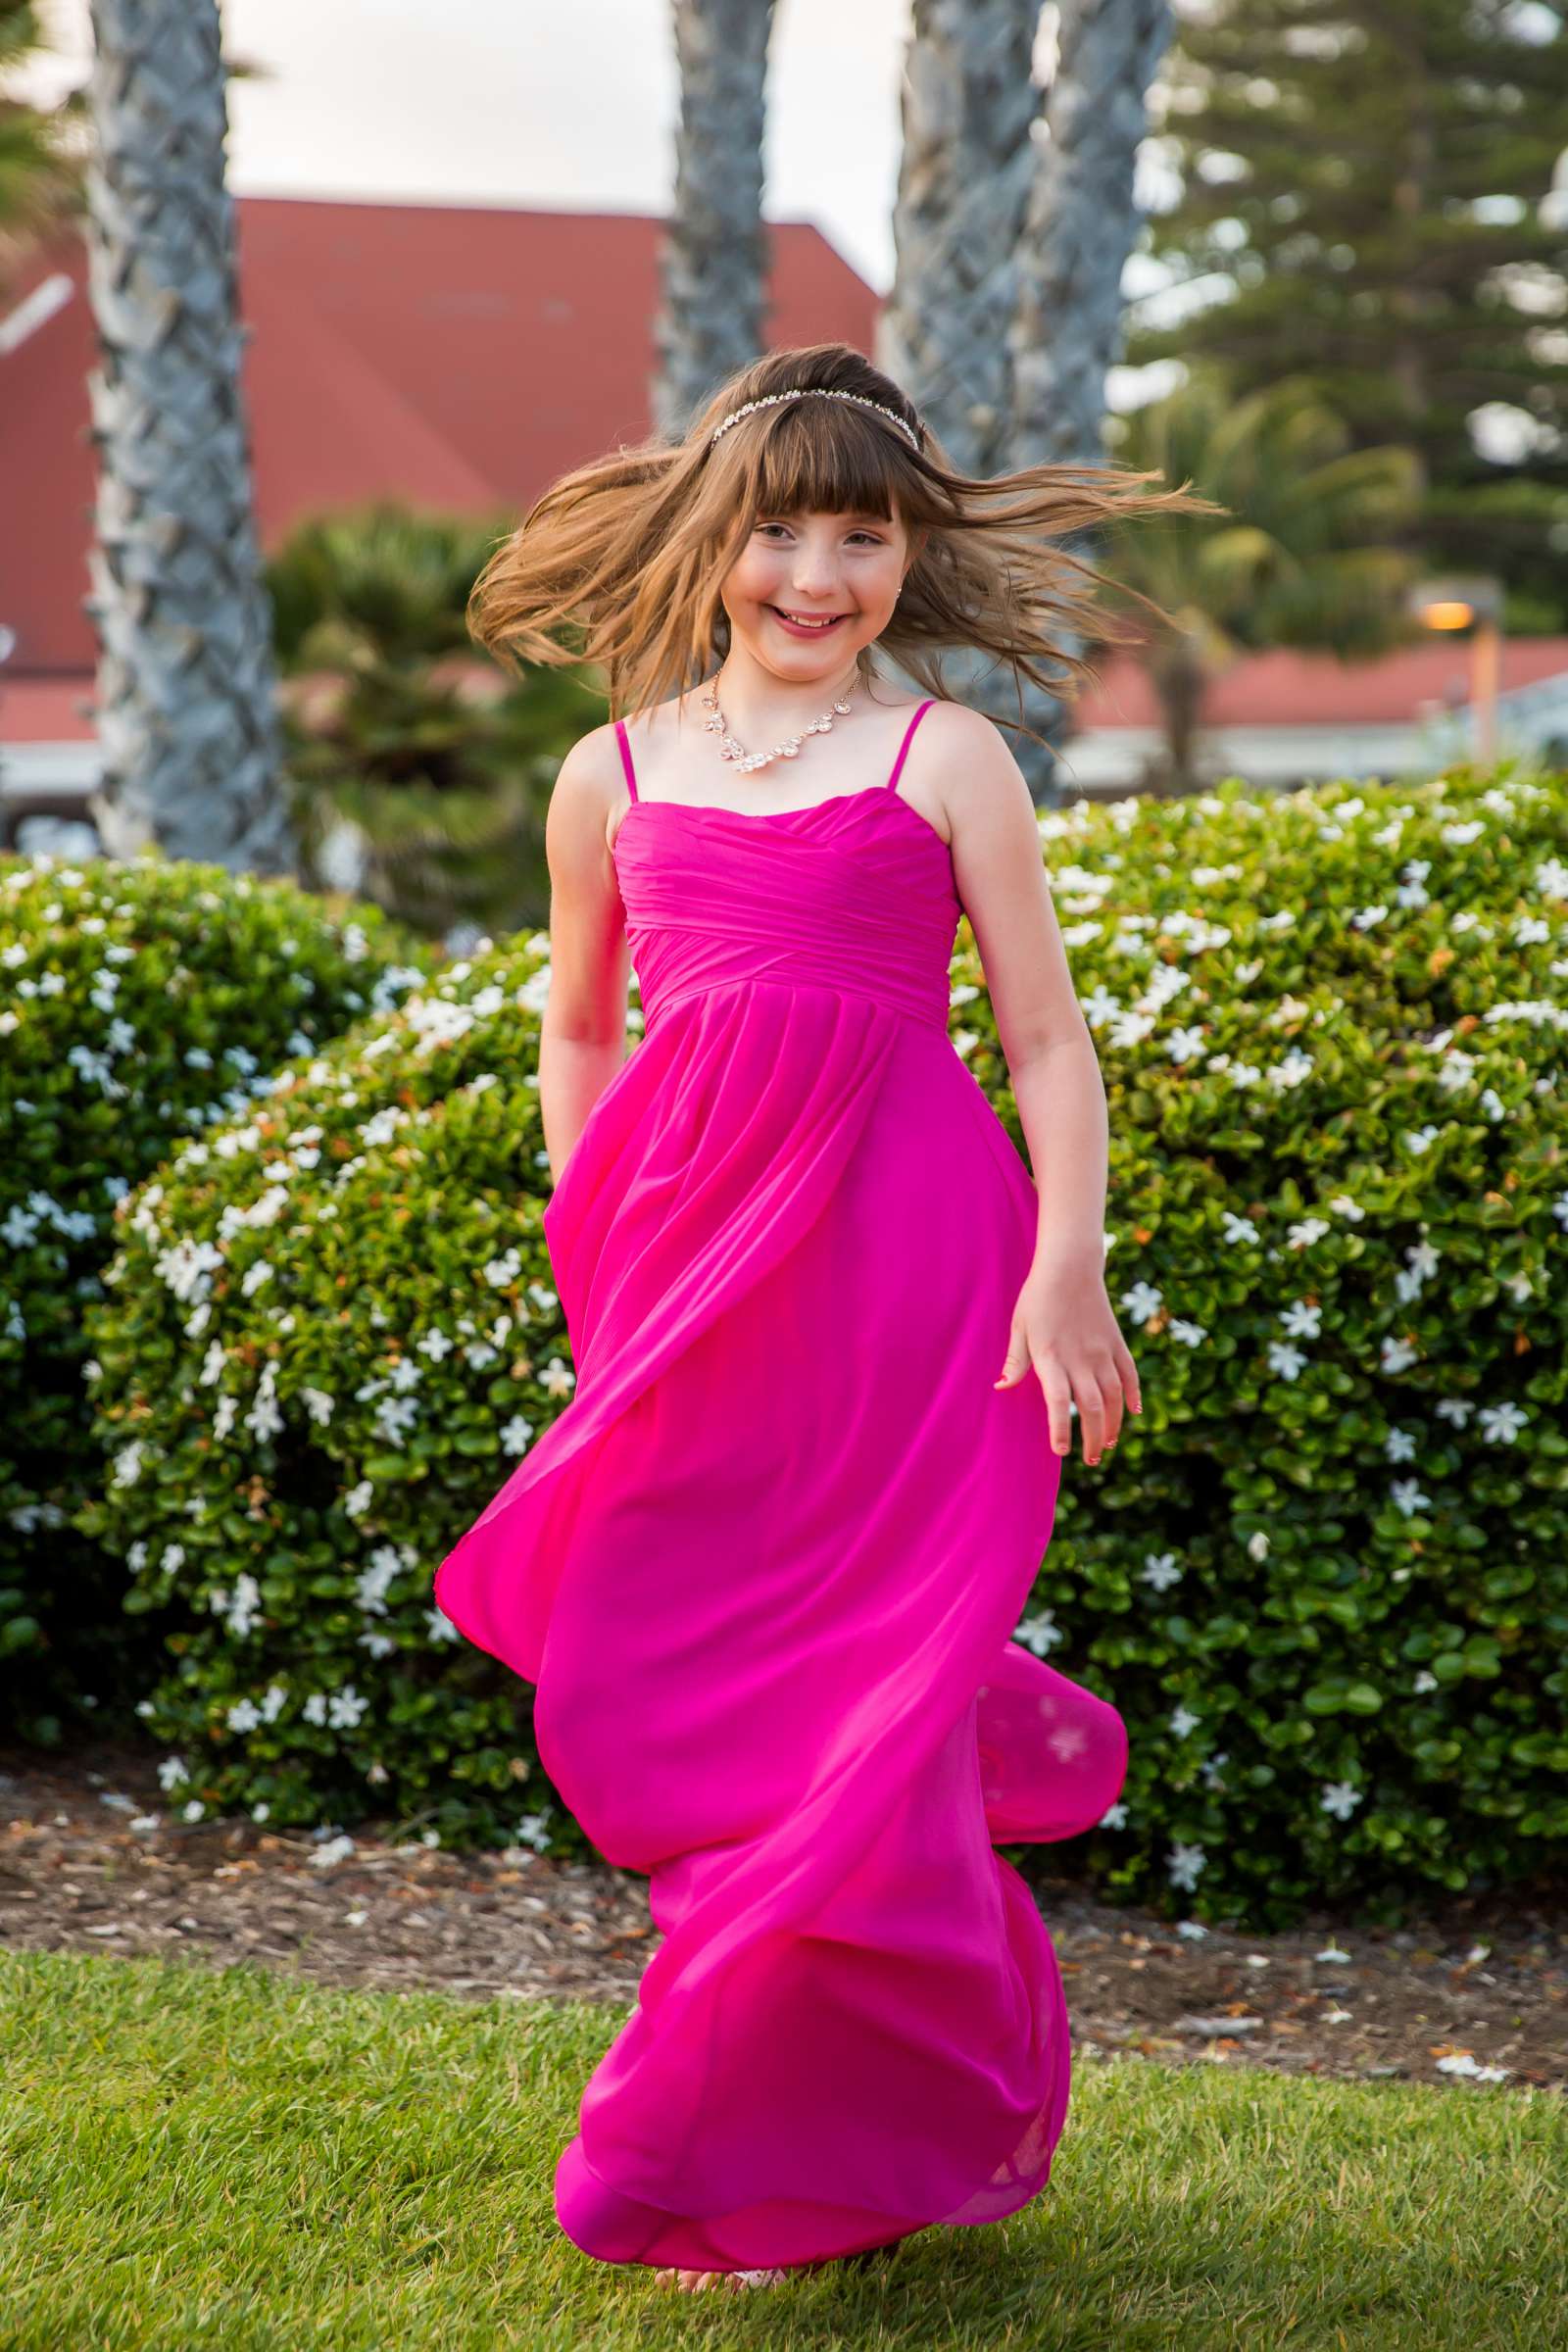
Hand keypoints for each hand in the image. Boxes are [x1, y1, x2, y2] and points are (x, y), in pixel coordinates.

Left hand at [993, 1251, 1141, 1464]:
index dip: (1061, 1429)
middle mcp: (1080, 1358)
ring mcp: (1102, 1351)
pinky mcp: (1117, 1342)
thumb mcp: (1020, 1327)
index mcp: (1051, 1357)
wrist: (1070, 1266)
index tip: (1062, 1450)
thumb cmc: (1038, 1297)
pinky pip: (1129, 1374)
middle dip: (1093, 1438)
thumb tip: (1001, 1388)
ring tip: (1109, 1443)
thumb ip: (1015, 1361)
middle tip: (1091, 1459)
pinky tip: (1134, 1412)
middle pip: (1093, 1408)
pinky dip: (1133, 1395)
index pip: (1059, 1403)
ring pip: (1114, 1397)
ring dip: (1114, 1424)